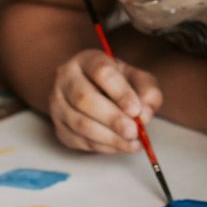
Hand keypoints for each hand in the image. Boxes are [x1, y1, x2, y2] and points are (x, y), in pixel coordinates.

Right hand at [48, 48, 162, 153]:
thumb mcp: (137, 79)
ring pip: (79, 123)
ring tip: (131, 143)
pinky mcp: (58, 126)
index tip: (136, 110)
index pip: (101, 72)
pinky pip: (78, 140)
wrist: (94, 90)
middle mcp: (66, 78)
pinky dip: (102, 147)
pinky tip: (120, 146)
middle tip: (133, 131)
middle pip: (84, 98)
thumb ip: (148, 91)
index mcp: (87, 60)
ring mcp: (58, 103)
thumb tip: (145, 113)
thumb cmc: (118, 83)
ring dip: (108, 137)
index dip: (120, 92)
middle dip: (112, 118)